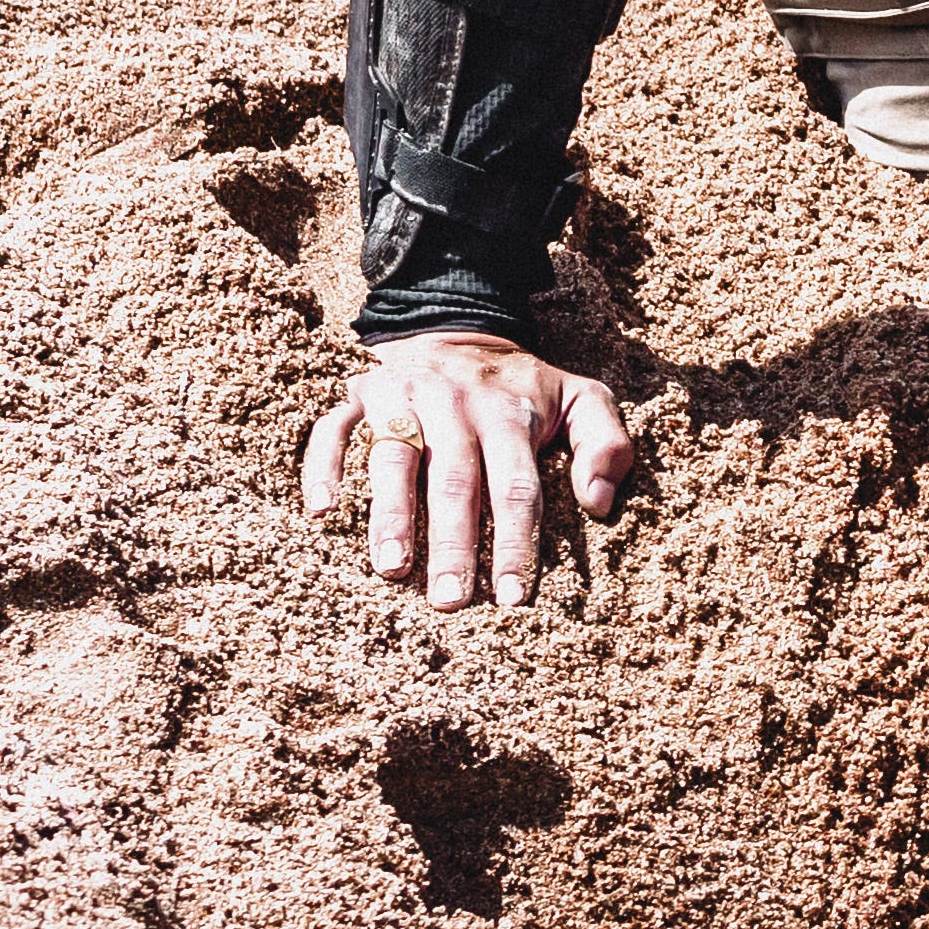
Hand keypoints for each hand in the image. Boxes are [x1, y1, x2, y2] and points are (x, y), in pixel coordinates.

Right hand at [304, 331, 636, 609]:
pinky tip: (322, 512)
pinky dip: (324, 467)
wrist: (458, 326)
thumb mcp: (582, 399)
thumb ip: (606, 444)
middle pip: (454, 481)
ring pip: (393, 458)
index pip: (516, 486)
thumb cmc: (524, 385)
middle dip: (452, 544)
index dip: (514, 542)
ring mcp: (403, 399)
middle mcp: (455, 405)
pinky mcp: (361, 395)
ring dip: (390, 514)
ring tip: (391, 568)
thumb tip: (599, 504)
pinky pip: (334, 429)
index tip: (511, 597)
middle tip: (450, 602)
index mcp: (509, 413)